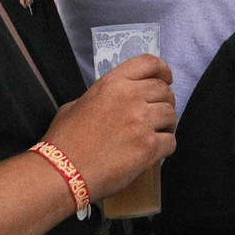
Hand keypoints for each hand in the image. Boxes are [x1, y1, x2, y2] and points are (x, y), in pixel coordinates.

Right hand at [40, 53, 175, 199]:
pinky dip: (165, 147)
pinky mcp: (149, 146)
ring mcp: (142, 121)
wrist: (62, 172)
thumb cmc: (64, 140)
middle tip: (157, 115)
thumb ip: (100, 97)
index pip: (148, 63)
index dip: (163, 70)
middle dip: (165, 102)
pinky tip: (154, 152)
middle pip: (165, 90)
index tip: (167, 79)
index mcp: (113, 83)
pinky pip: (171, 141)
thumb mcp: (76, 105)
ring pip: (171, 115)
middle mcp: (130, 97)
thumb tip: (112, 102)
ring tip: (156, 134)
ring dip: (167, 125)